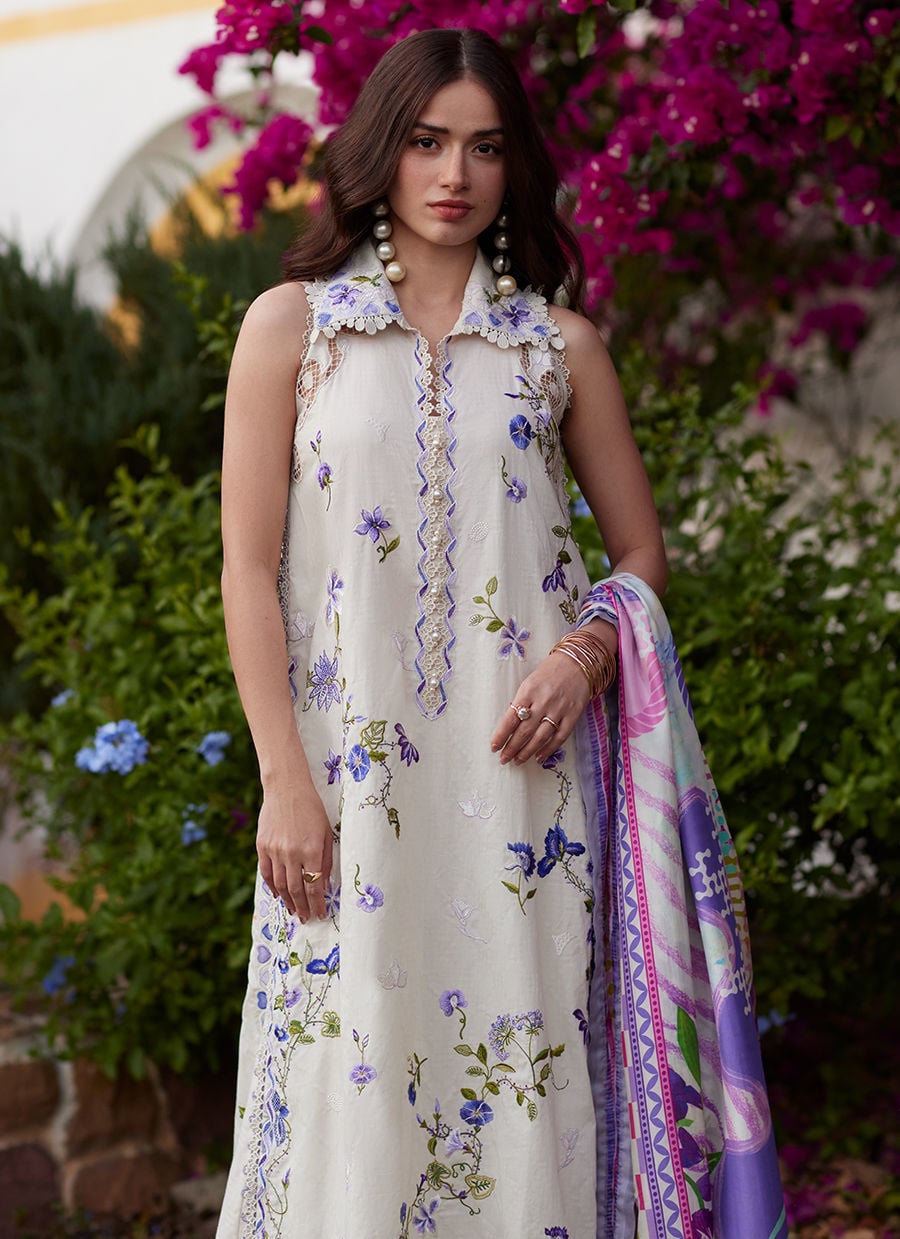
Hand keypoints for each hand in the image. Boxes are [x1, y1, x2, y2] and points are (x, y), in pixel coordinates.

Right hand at [256, 780, 332, 921]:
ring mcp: (275, 850)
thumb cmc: (312, 809)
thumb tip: (323, 884)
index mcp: (311, 850)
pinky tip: (278, 895)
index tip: (320, 915)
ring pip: (279, 884)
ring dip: (287, 901)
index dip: (317, 904)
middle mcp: (292, 853)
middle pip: (296, 889)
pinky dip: (271, 886)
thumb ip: (326, 859)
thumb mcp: (327, 832)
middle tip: (306, 918)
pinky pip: (266, 872)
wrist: (286, 789)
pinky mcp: (262, 846)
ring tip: (294, 910)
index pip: (314, 886)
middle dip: (302, 907)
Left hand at [491, 651, 590, 764]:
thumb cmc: (549, 672)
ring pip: (540, 737)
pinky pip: (559, 737)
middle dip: (512, 748)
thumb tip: (510, 726)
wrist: (577, 663)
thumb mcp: (529, 682)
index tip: (494, 747)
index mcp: (528, 691)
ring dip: (527, 752)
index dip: (502, 735)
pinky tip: (539, 757)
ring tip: (517, 760)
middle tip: (504, 759)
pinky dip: (549, 749)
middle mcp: (543, 701)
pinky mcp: (573, 715)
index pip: (511, 718)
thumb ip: (521, 702)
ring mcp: (559, 709)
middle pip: (524, 731)